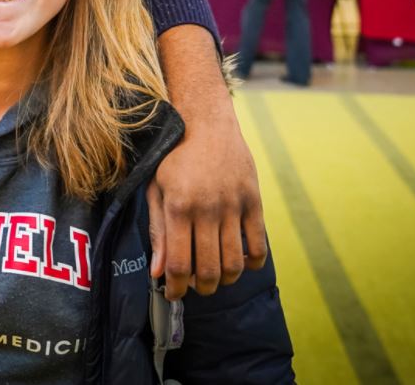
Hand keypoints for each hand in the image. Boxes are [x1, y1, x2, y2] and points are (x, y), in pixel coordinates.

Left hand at [149, 25, 267, 300]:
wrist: (205, 120)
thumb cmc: (173, 156)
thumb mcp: (156, 189)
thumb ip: (157, 231)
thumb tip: (157, 273)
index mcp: (179, 206)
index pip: (178, 263)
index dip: (175, 287)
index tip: (172, 294)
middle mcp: (208, 208)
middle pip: (209, 269)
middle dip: (201, 287)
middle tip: (195, 288)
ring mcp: (234, 204)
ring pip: (235, 262)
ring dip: (225, 279)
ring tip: (216, 278)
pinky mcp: (254, 199)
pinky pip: (258, 243)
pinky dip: (252, 262)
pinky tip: (242, 264)